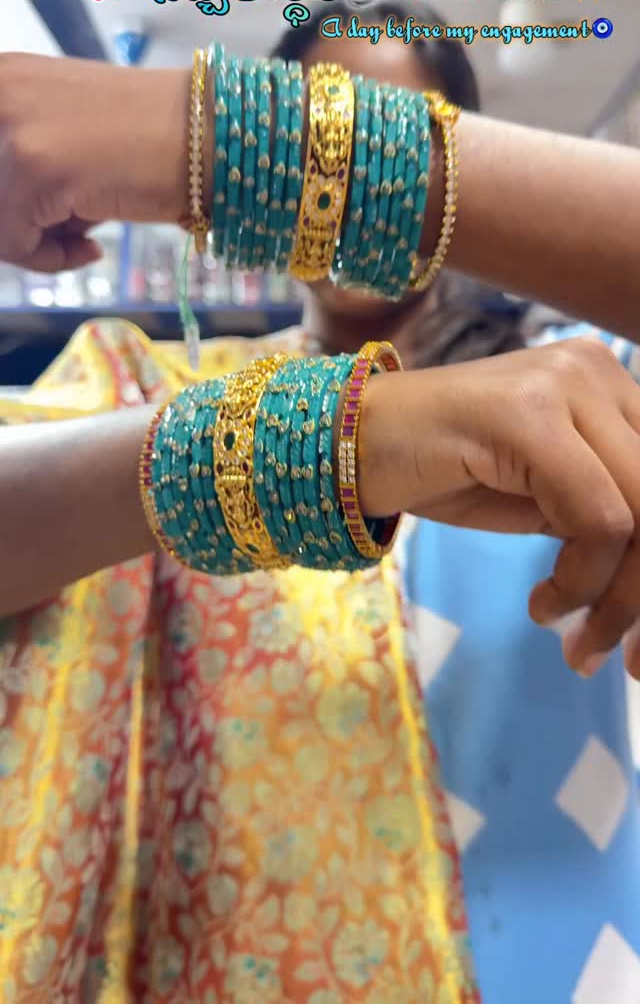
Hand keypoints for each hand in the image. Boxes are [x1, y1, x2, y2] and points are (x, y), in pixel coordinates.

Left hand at [0, 53, 190, 271]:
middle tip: (68, 237)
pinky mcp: (33, 170)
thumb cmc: (155, 141)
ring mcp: (13, 129)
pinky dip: (54, 260)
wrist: (211, 137)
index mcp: (2, 75)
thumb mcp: (70, 136)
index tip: (45, 224)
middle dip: (22, 227)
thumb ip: (29, 163)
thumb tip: (8, 222)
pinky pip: (16, 244)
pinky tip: (94, 245)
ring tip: (86, 237)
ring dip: (39, 245)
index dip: (12, 206)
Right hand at [359, 337, 639, 678]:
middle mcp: (599, 370)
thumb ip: (606, 520)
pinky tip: (543, 606)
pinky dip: (580, 581)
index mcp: (611, 383)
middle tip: (626, 660)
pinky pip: (597, 518)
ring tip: (580, 644)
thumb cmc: (443, 472)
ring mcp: (566, 384)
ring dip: (619, 600)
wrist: (348, 445)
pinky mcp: (530, 415)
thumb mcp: (547, 499)